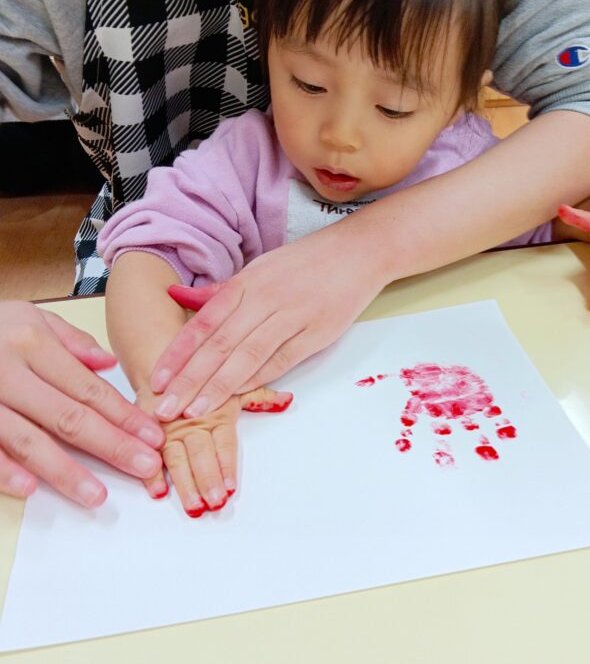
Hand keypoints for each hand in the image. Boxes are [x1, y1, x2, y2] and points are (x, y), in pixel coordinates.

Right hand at [0, 302, 163, 505]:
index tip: (153, 436)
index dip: (124, 415)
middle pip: (67, 416)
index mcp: (30, 342)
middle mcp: (6, 370)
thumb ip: (69, 340)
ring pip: (27, 439)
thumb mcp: (26, 316)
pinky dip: (4, 470)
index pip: (88, 388)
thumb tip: (108, 364)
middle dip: (110, 445)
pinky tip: (30, 488)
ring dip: (64, 470)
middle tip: (144, 467)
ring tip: (95, 495)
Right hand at [136, 385, 292, 514]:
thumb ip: (260, 397)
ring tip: (194, 506)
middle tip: (215, 502)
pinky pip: (148, 454)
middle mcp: (192, 423)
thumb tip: (287, 401)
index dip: (226, 465)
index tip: (230, 486)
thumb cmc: (202, 381)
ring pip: (176, 458)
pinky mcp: (145, 432)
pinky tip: (158, 490)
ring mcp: (168, 429)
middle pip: (201, 453)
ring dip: (185, 484)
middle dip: (208, 478)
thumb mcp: (232, 386)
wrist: (160, 365)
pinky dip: (151, 473)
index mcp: (216, 414)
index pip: (223, 443)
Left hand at [148, 225, 383, 420]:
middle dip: (189, 379)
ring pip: (247, 355)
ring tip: (195, 411)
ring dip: (218, 386)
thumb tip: (181, 300)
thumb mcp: (262, 267)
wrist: (359, 252)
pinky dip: (257, 378)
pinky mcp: (317, 331)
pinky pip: (281, 359)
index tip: (157, 379)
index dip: (178, 353)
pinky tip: (236, 396)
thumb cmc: (308, 262)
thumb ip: (224, 291)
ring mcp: (292, 315)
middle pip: (220, 344)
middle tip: (165, 407)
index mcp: (248, 281)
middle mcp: (265, 298)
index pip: (204, 322)